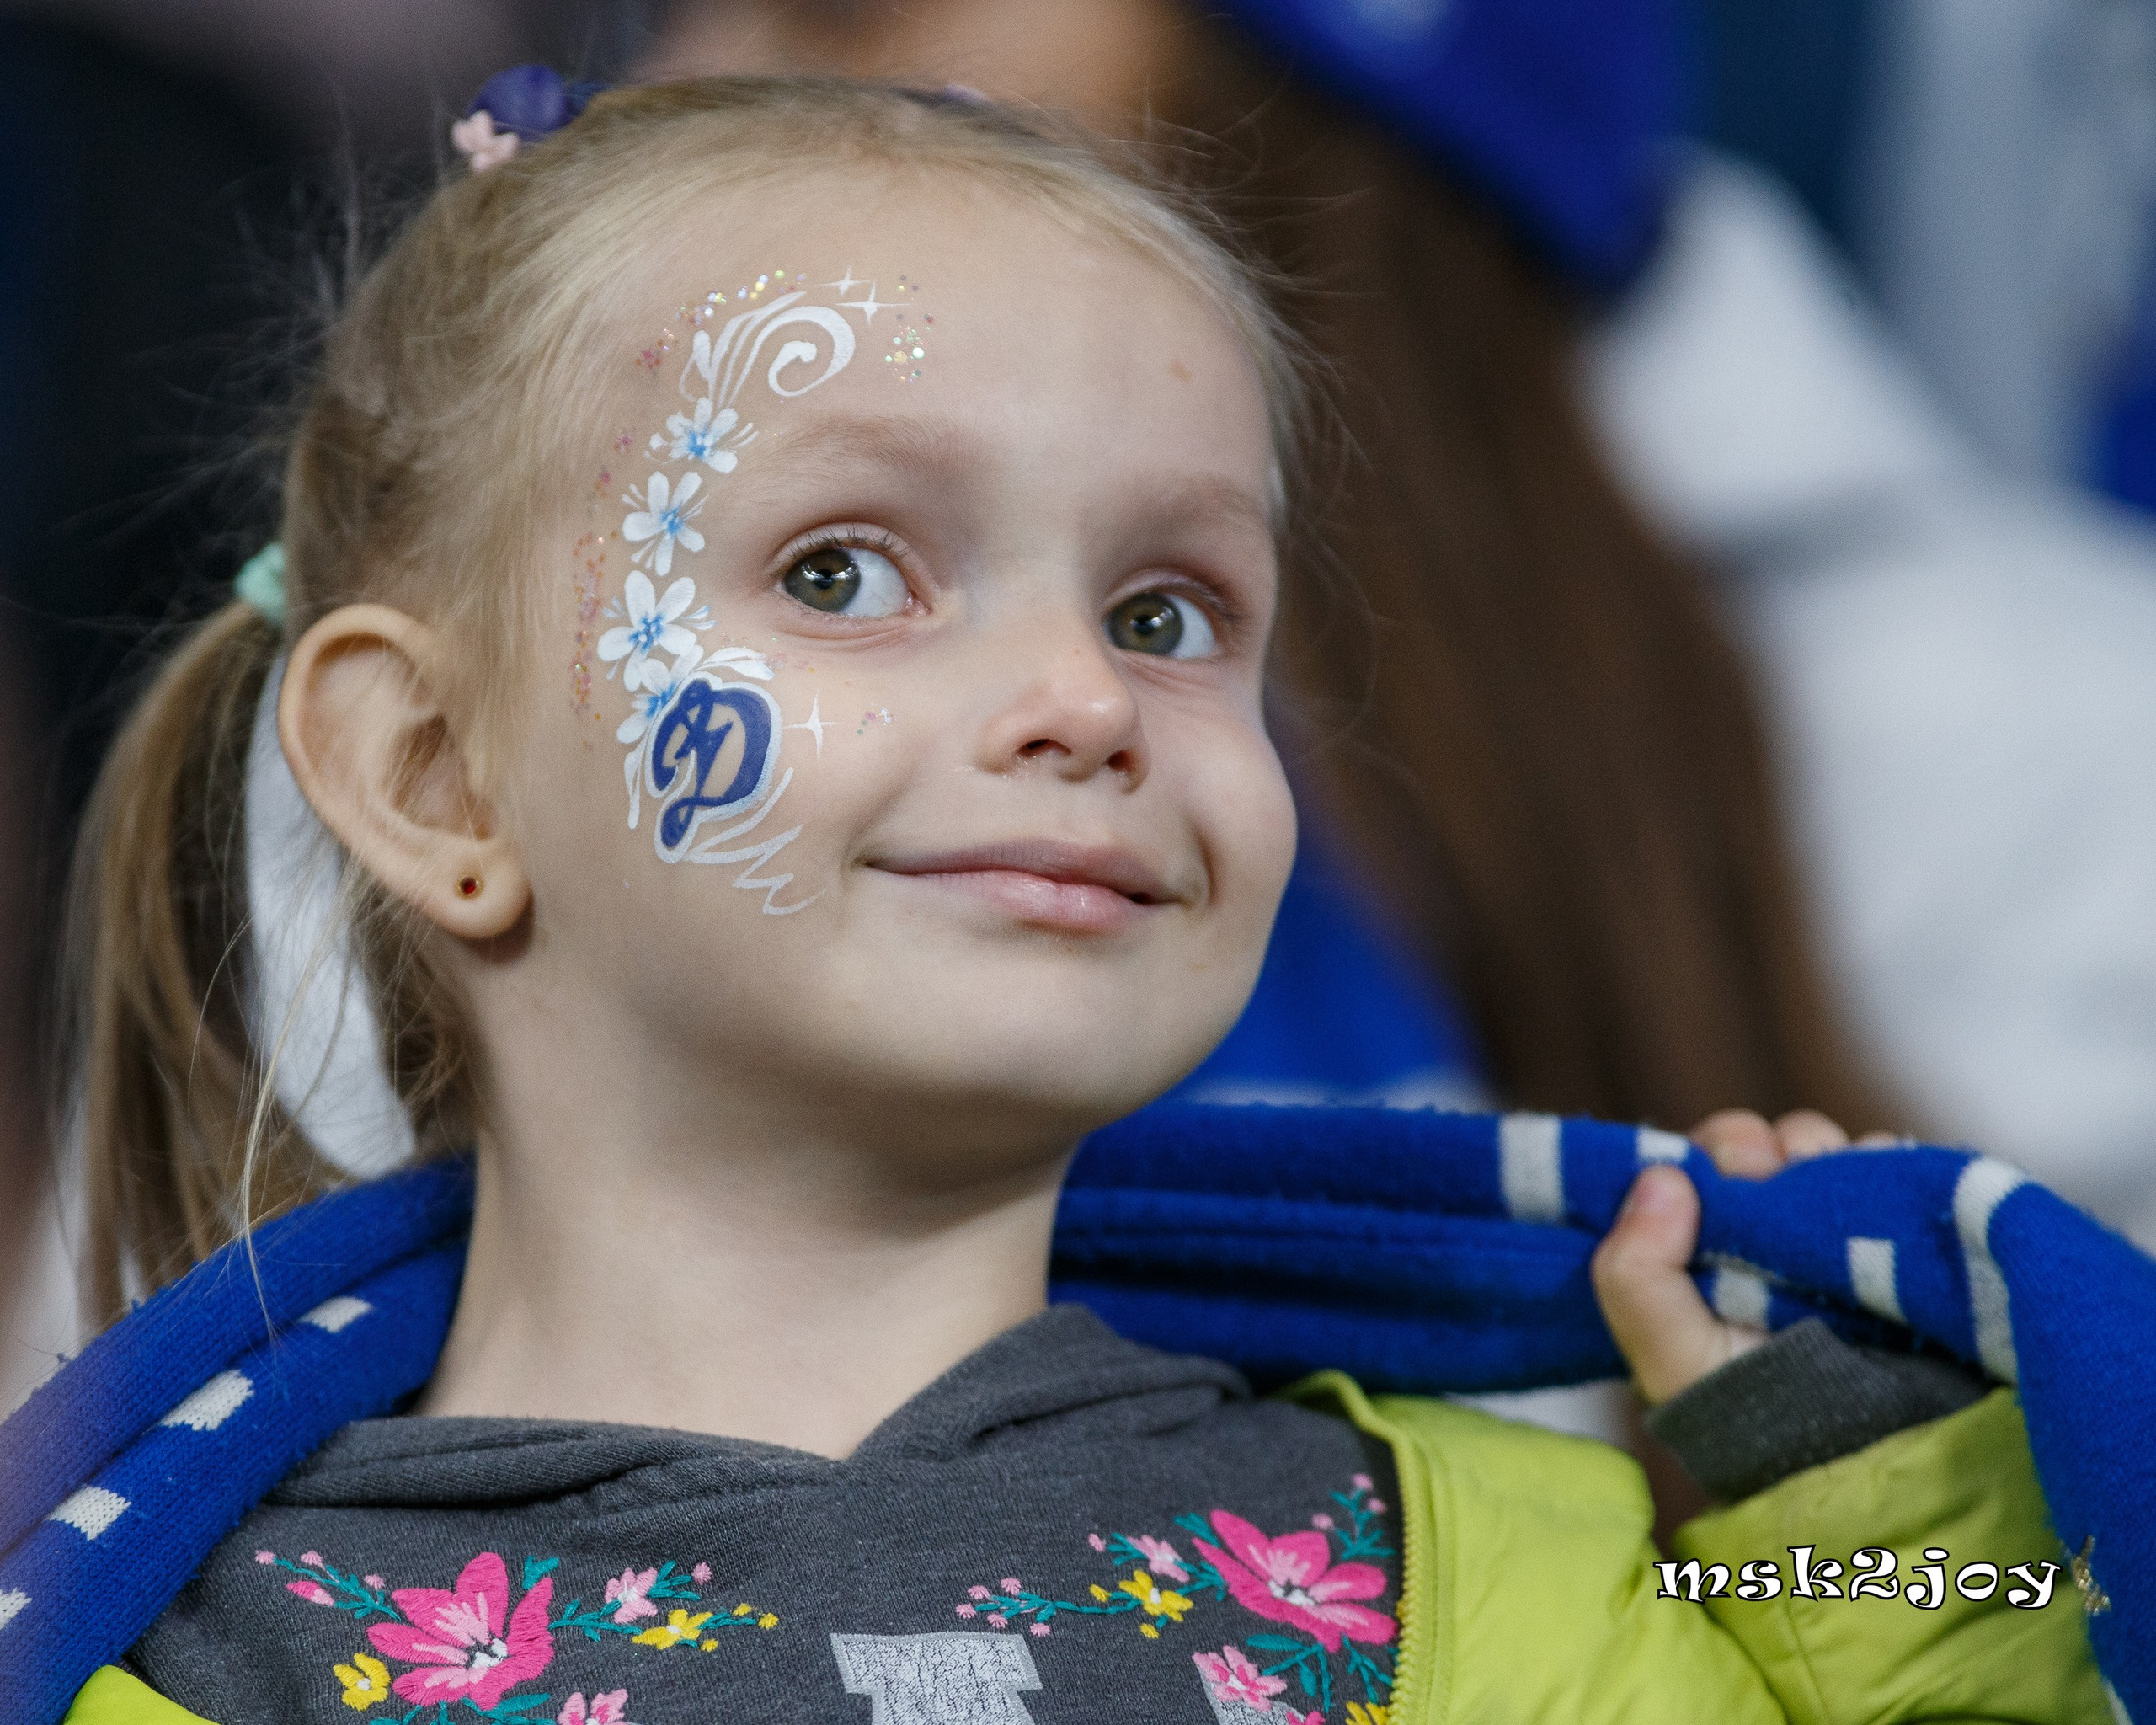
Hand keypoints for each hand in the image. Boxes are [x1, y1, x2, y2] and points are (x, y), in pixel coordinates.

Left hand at [1590, 1109, 1891, 1404]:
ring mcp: (1822, 1228)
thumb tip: (1659, 1177)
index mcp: (1690, 1252)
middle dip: (1751, 1151)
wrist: (1867, 1457)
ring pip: (1811, 1144)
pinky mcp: (1890, 1229)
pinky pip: (1882, 1161)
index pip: (1681, 1167)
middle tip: (1767, 1180)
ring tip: (1824, 1210)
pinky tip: (1874, 1208)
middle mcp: (1752, 1232)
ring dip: (1814, 1154)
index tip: (1712, 1174)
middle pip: (1743, 1145)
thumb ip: (1635, 1275)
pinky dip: (1878, 1165)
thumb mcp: (1671, 1358)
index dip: (1694, 1159)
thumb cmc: (1754, 1418)